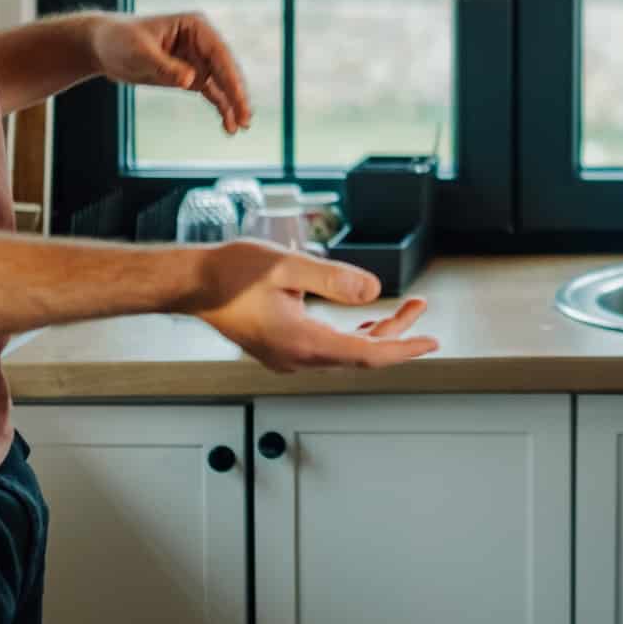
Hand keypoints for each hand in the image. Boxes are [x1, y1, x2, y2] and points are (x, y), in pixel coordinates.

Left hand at [92, 12, 252, 133]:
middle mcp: (203, 42)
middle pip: (227, 70)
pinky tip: (228, 126)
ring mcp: (199, 59)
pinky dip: (221, 108)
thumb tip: (191, 81)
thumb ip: (165, 66)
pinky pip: (212, 93)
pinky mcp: (191, 75)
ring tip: (240, 127)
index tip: (239, 100)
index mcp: (196, 27)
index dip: (232, 78)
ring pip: (223, 84)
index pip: (220, 54)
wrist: (103, 47)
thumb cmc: (119, 40)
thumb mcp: (138, 52)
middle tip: (246, 119)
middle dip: (237, 95)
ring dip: (232, 104)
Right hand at [192, 240, 439, 371]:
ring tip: (406, 308)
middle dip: (397, 333)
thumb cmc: (230, 272)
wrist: (191, 284)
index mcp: (300, 342)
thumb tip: (375, 290)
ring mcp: (287, 358)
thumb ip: (333, 278)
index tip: (432, 342)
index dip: (403, 348)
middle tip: (421, 306)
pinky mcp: (282, 350)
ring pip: (345, 352)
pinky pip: (328, 349)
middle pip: (360, 354)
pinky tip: (367, 320)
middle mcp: (295, 358)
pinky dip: (353, 335)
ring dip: (377, 332)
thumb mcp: (287, 265)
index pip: (366, 354)